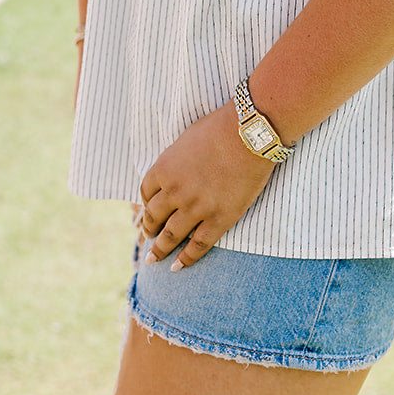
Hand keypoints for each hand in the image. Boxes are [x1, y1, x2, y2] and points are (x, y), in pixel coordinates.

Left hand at [138, 103, 275, 270]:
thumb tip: (173, 170)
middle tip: (147, 236)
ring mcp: (196, 208)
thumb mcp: (187, 138)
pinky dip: (186, 259)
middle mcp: (174, 191)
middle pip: (153, 216)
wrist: (249, 134)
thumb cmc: (220, 127)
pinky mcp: (219, 219)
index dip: (145, 203)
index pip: (145, 192)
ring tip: (154, 259)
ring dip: (160, 249)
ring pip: (171, 236)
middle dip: (148, 228)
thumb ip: (176, 159)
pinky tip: (178, 267)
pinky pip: (198, 245)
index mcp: (164, 168)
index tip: (147, 209)